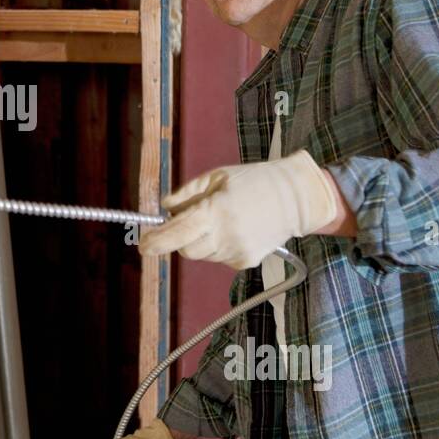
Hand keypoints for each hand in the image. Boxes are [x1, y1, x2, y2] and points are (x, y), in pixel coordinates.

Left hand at [139, 149, 338, 268]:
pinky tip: (235, 230)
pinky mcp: (245, 261)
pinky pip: (218, 258)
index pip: (176, 233)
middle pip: (185, 249)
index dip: (156, 242)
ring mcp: (237, 251)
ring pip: (202, 254)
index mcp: (215, 210)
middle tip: (191, 220)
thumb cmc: (252, 181)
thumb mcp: (215, 177)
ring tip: (223, 219)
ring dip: (201, 241)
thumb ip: (186, 194)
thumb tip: (164, 208)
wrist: (295, 198)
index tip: (143, 245)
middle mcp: (225, 234)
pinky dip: (218, 246)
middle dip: (180, 238)